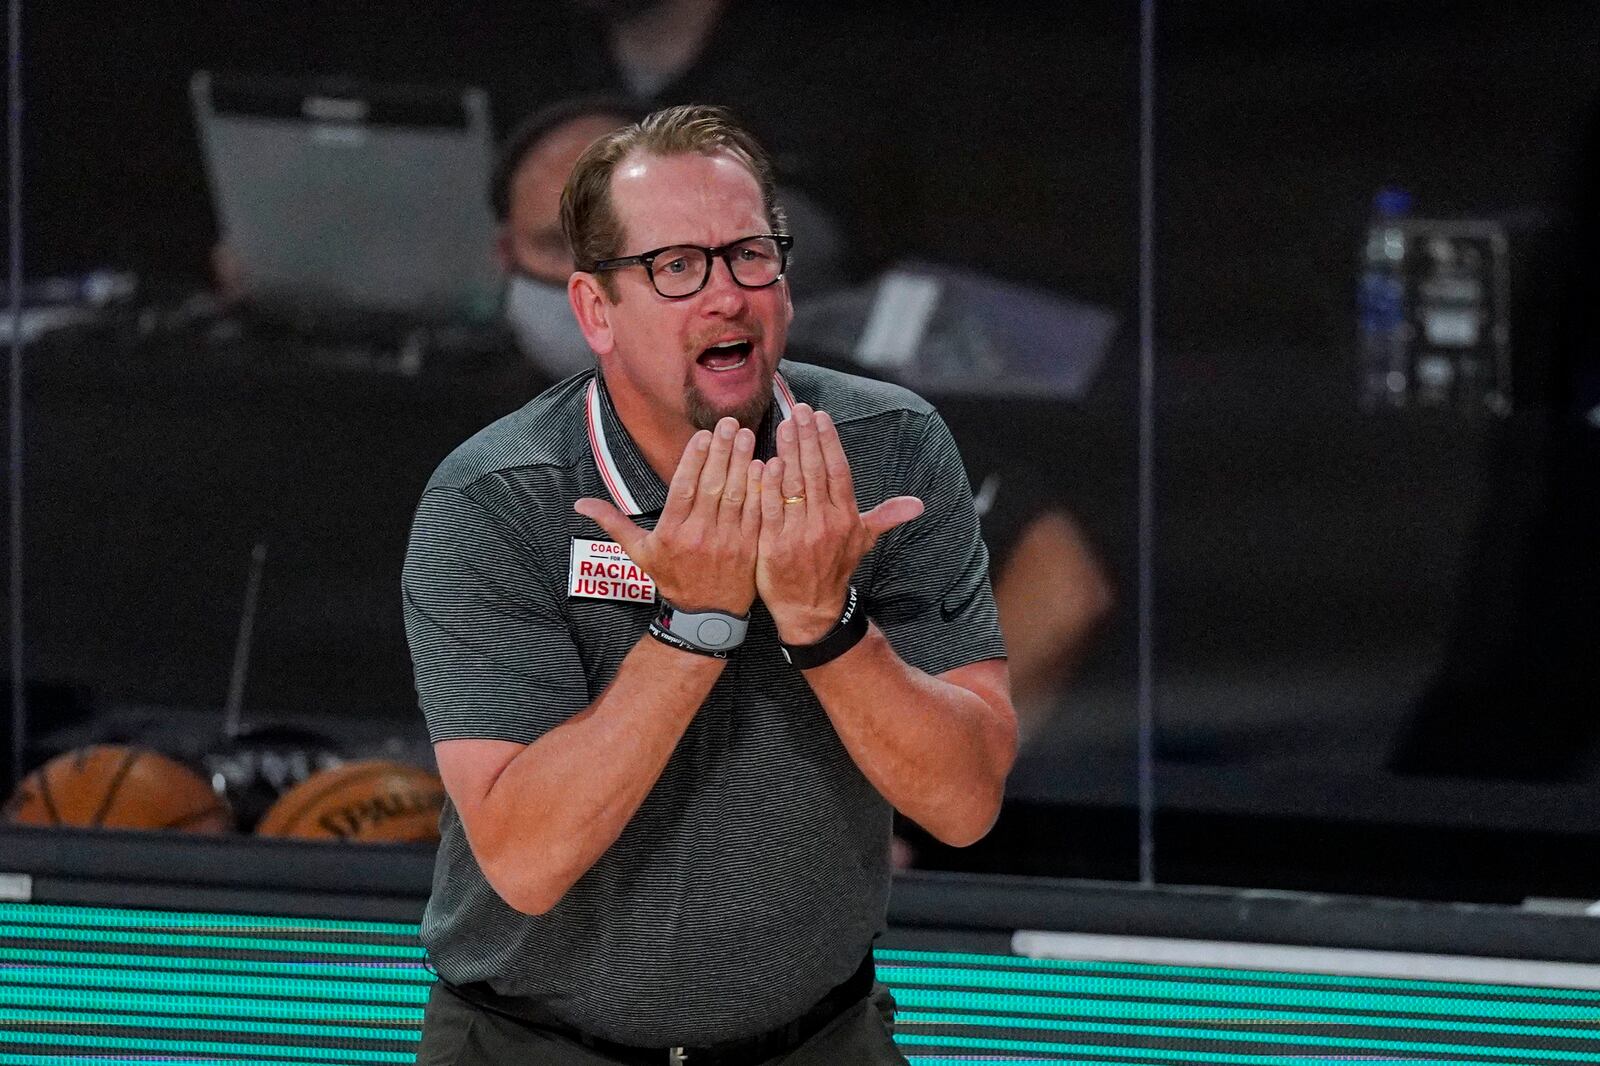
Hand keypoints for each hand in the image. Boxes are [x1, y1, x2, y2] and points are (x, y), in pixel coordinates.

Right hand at [575, 417, 762, 614]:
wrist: (706, 617)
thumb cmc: (672, 579)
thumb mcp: (639, 553)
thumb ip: (613, 523)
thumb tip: (579, 504)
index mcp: (672, 532)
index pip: (683, 489)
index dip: (693, 460)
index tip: (702, 435)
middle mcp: (700, 534)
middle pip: (712, 486)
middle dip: (721, 451)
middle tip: (728, 423)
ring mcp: (727, 541)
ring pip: (737, 495)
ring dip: (742, 462)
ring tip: (746, 435)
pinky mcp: (749, 547)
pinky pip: (756, 513)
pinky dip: (760, 489)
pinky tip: (764, 465)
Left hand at [757, 404, 923, 642]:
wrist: (811, 610)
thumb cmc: (834, 569)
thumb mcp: (863, 542)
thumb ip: (886, 516)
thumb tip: (918, 504)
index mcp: (847, 517)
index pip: (839, 471)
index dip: (829, 442)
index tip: (820, 416)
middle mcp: (826, 523)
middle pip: (816, 471)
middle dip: (807, 437)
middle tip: (798, 409)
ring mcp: (799, 533)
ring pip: (794, 484)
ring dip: (789, 451)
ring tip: (784, 425)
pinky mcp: (774, 544)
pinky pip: (771, 507)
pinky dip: (769, 484)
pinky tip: (765, 460)